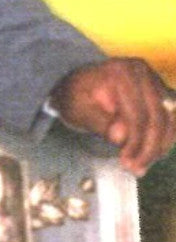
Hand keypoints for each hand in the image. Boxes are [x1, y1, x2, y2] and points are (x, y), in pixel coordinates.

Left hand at [50, 58, 175, 175]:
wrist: (77, 85)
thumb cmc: (75, 98)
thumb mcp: (79, 111)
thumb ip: (100, 123)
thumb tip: (121, 137)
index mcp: (120, 72)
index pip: (137, 113)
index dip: (135, 141)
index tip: (127, 163)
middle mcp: (142, 71)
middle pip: (157, 116)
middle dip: (150, 147)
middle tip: (137, 169)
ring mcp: (154, 79)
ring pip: (169, 118)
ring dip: (161, 145)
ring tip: (143, 165)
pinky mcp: (160, 90)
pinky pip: (170, 116)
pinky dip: (165, 136)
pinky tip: (153, 153)